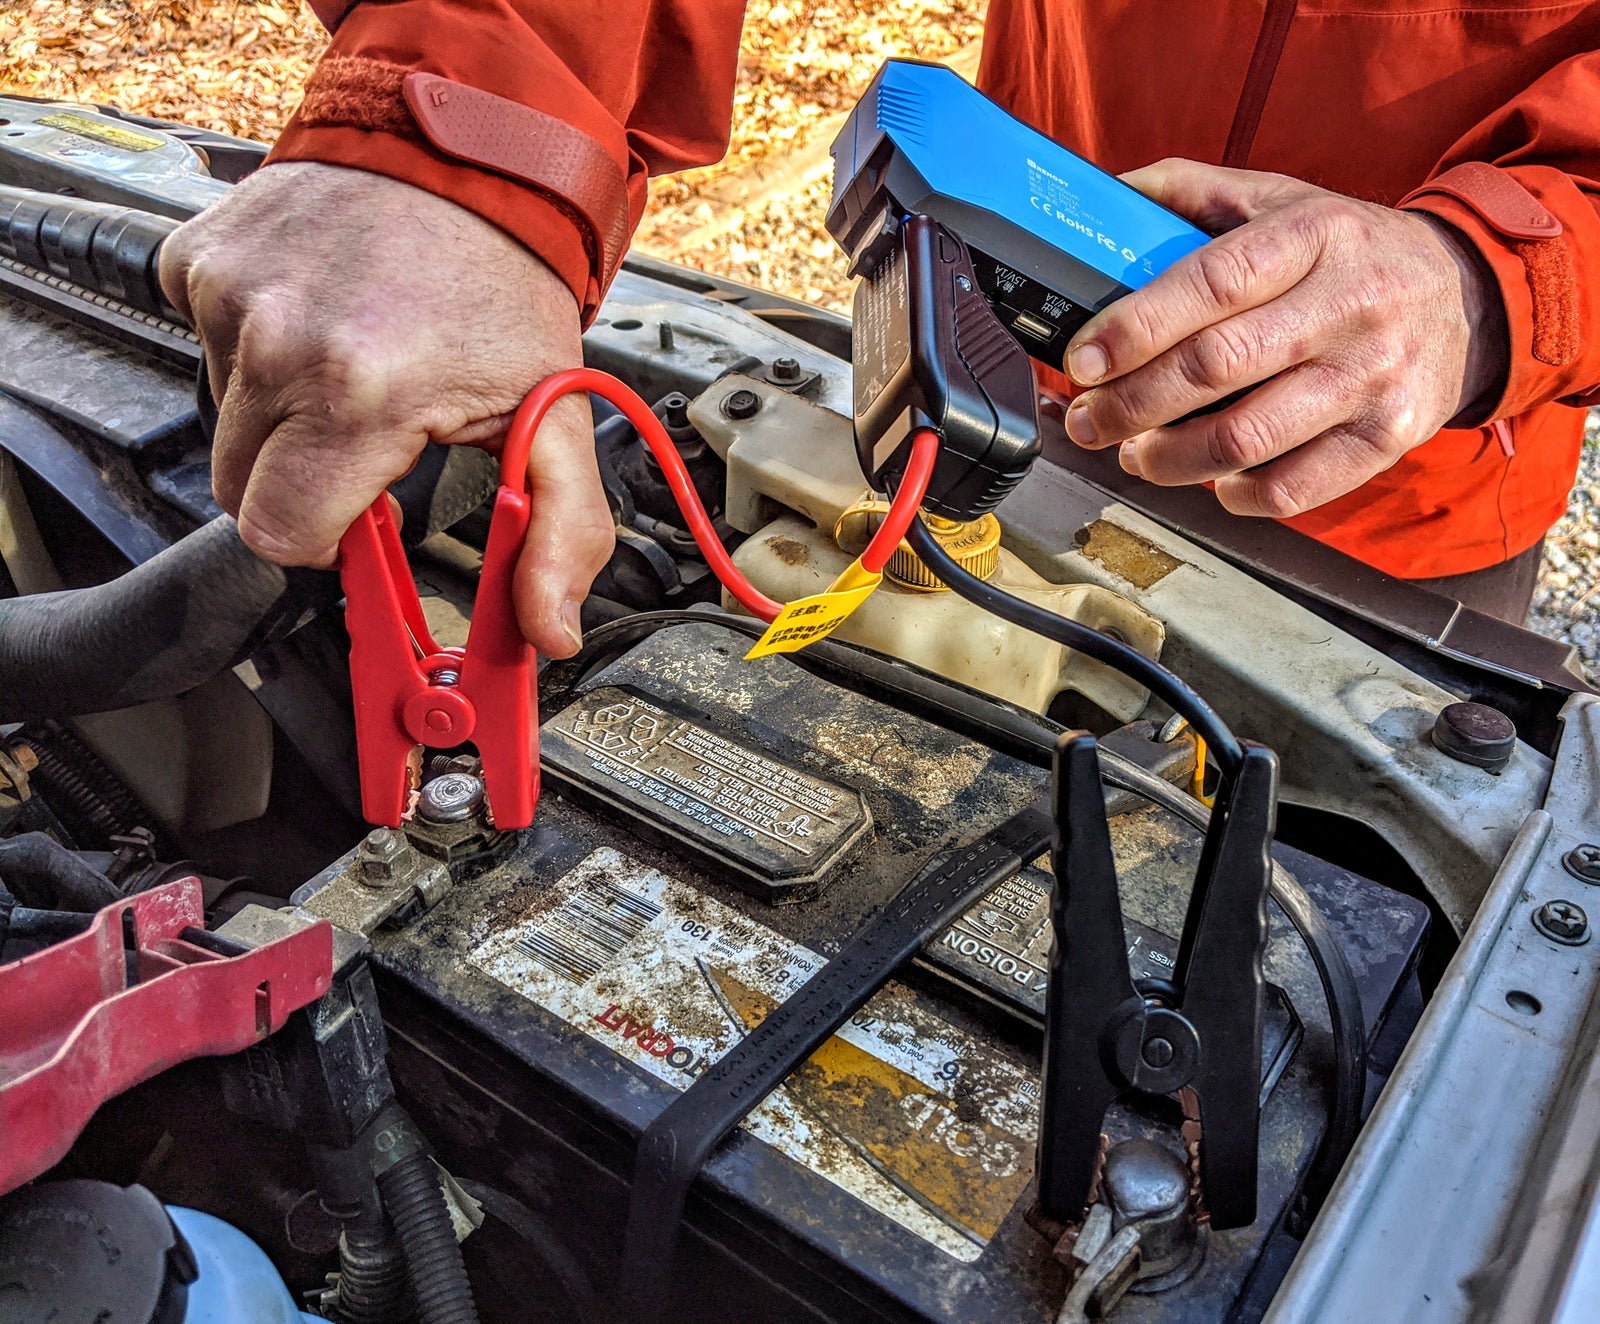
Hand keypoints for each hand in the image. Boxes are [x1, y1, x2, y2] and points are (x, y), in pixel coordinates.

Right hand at [159, 161, 612, 655]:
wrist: (467, 151)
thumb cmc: (507, 278)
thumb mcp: (556, 415)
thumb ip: (562, 534)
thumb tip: (546, 630)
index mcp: (360, 392)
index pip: (281, 535)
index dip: (327, 542)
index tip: (365, 515)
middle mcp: (277, 340)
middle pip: (241, 490)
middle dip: (303, 486)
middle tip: (370, 442)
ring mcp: (227, 294)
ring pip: (223, 421)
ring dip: (282, 416)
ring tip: (356, 365)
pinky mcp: (196, 259)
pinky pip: (206, 349)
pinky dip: (255, 351)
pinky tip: (321, 320)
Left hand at [1062, 159, 1507, 517]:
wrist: (1467, 296)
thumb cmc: (1346, 253)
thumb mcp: (1282, 199)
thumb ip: (1192, 191)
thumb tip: (1107, 194)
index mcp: (1314, 235)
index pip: (1211, 283)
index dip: (1135, 328)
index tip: (1083, 360)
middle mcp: (1350, 304)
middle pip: (1216, 368)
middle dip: (1131, 404)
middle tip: (1089, 419)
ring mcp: (1372, 377)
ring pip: (1245, 439)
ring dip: (1168, 458)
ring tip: (1134, 452)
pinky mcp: (1388, 436)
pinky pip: (1294, 488)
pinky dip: (1237, 495)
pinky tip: (1211, 480)